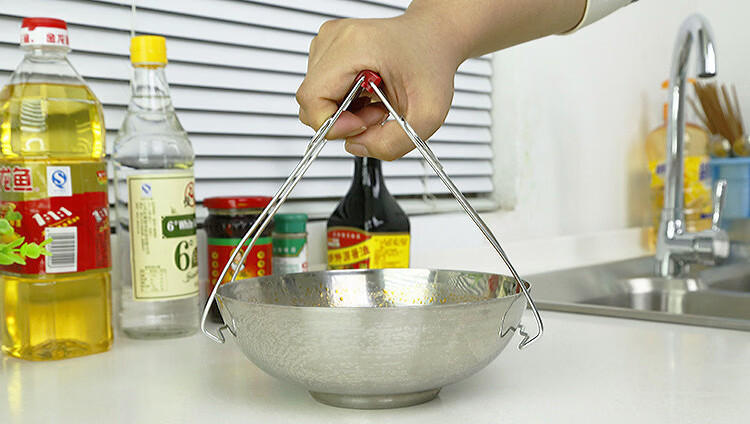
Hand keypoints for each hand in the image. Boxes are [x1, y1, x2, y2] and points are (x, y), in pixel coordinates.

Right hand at [296, 14, 463, 160]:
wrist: (433, 37)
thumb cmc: (431, 63)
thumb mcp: (427, 114)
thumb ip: (391, 143)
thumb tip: (356, 146)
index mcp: (352, 45)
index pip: (313, 98)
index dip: (334, 124)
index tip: (361, 126)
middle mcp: (333, 39)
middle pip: (311, 100)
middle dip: (344, 120)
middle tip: (377, 114)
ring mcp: (327, 43)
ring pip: (317, 99)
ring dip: (346, 112)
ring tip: (377, 102)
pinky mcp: (328, 51)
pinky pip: (323, 91)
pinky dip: (345, 102)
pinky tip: (368, 95)